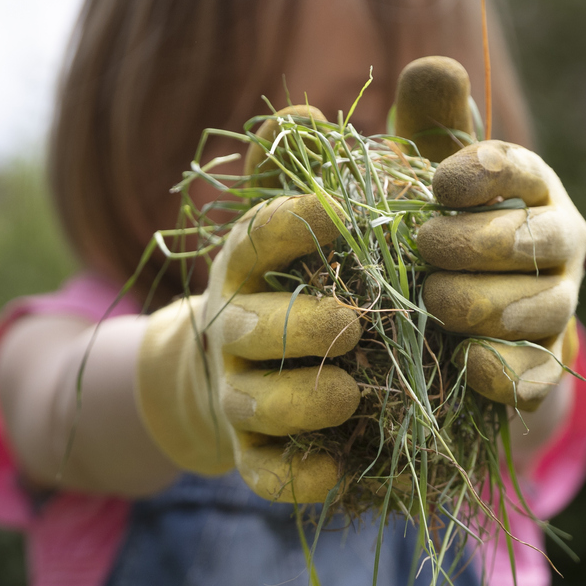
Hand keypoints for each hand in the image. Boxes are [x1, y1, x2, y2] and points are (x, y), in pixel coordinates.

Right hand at [135, 107, 363, 502]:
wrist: (239, 375)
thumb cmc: (300, 283)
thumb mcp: (309, 227)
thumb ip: (309, 169)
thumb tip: (304, 106)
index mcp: (247, 265)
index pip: (256, 236)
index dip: (291, 222)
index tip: (340, 209)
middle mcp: (233, 327)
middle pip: (249, 328)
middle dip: (297, 326)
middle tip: (352, 324)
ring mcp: (239, 394)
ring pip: (255, 403)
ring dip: (301, 400)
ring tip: (352, 391)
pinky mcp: (253, 455)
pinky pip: (264, 474)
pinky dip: (295, 479)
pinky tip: (335, 474)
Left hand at [392, 58, 585, 409]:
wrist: (451, 320)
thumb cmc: (439, 224)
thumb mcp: (426, 169)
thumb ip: (429, 120)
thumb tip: (432, 66)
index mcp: (533, 188)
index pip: (522, 170)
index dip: (483, 173)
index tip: (438, 181)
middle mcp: (559, 244)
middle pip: (532, 241)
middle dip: (475, 243)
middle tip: (423, 248)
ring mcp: (558, 306)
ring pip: (539, 308)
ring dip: (483, 305)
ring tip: (433, 301)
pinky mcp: (543, 366)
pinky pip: (536, 372)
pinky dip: (503, 370)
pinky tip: (465, 362)